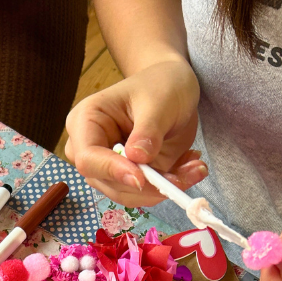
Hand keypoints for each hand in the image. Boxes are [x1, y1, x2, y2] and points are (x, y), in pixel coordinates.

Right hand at [64, 59, 207, 206]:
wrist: (172, 88)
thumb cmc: (161, 85)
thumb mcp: (159, 102)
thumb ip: (148, 131)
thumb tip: (137, 160)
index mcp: (85, 122)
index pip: (88, 158)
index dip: (112, 171)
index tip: (142, 178)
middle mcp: (90, 149)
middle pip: (107, 183)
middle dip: (147, 185)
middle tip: (185, 175)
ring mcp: (107, 166)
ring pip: (127, 194)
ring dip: (163, 189)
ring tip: (195, 167)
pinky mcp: (128, 177)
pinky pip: (145, 193)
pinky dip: (170, 187)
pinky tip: (190, 167)